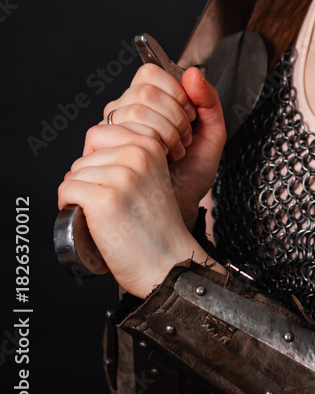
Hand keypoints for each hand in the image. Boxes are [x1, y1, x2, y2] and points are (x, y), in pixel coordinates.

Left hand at [58, 124, 209, 296]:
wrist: (168, 262)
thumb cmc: (156, 226)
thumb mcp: (152, 176)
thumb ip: (129, 156)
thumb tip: (85, 155)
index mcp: (150, 144)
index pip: (100, 131)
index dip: (97, 158)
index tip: (112, 180)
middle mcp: (137, 154)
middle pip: (85, 154)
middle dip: (88, 177)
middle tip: (107, 201)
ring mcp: (121, 175)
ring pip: (75, 172)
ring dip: (79, 193)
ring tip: (101, 212)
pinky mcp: (104, 198)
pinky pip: (66, 189)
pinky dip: (68, 205)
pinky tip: (87, 217)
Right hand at [92, 64, 225, 229]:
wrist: (179, 210)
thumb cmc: (191, 175)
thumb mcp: (211, 135)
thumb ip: (209, 101)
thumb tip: (192, 72)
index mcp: (146, 100)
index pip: (149, 73)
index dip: (174, 90)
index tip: (191, 116)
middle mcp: (122, 111)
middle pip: (142, 92)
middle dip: (173, 117)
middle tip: (184, 141)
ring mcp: (108, 131)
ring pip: (129, 111)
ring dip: (161, 132)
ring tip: (173, 154)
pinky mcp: (96, 152)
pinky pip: (109, 132)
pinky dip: (142, 145)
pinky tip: (156, 161)